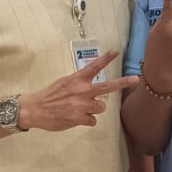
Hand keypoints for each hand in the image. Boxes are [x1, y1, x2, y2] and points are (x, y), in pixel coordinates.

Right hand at [19, 51, 139, 131]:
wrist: (35, 109)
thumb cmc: (49, 96)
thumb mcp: (64, 82)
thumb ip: (79, 83)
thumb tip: (91, 89)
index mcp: (76, 79)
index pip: (94, 66)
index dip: (106, 58)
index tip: (116, 51)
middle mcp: (82, 91)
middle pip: (107, 87)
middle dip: (123, 82)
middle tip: (136, 79)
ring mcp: (82, 105)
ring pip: (101, 107)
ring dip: (94, 109)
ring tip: (81, 108)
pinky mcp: (79, 118)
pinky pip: (92, 120)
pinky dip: (86, 120)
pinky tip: (75, 117)